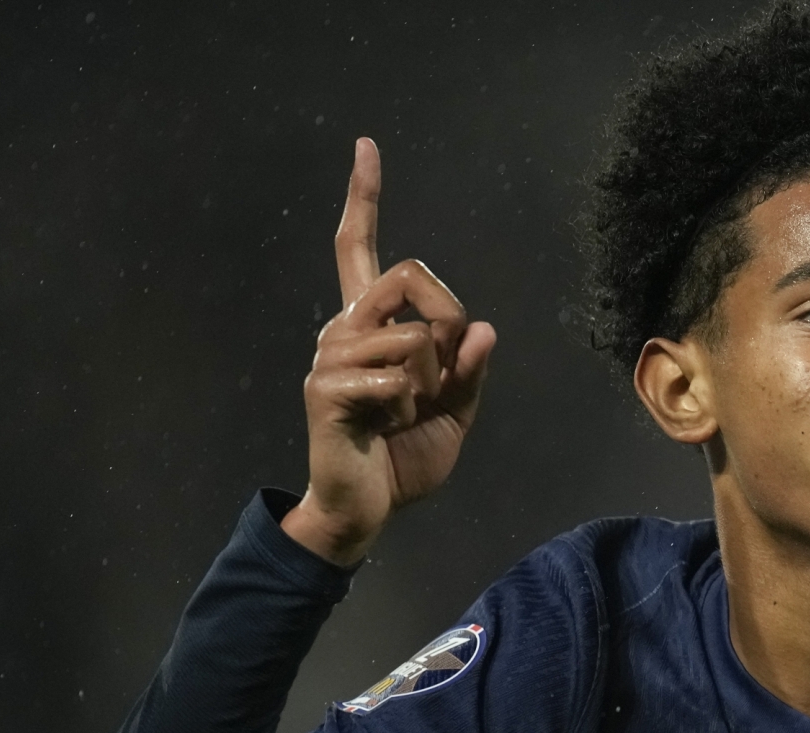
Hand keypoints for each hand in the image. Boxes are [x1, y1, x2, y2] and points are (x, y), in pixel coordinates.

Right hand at [282, 137, 497, 565]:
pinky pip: (398, 378)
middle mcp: (344, 327)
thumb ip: (470, 371)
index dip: (364, 197)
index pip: (360, 248)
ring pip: (415, 337)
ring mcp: (330, 354)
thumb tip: (483, 329)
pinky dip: (407, 410)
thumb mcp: (455, 413)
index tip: (366, 146)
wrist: (365, 509)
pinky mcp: (326, 387)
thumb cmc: (403, 458)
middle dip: (446, 318)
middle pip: (409, 275)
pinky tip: (380, 429)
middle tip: (437, 377)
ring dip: (428, 384)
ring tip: (399, 416)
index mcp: (372, 325)